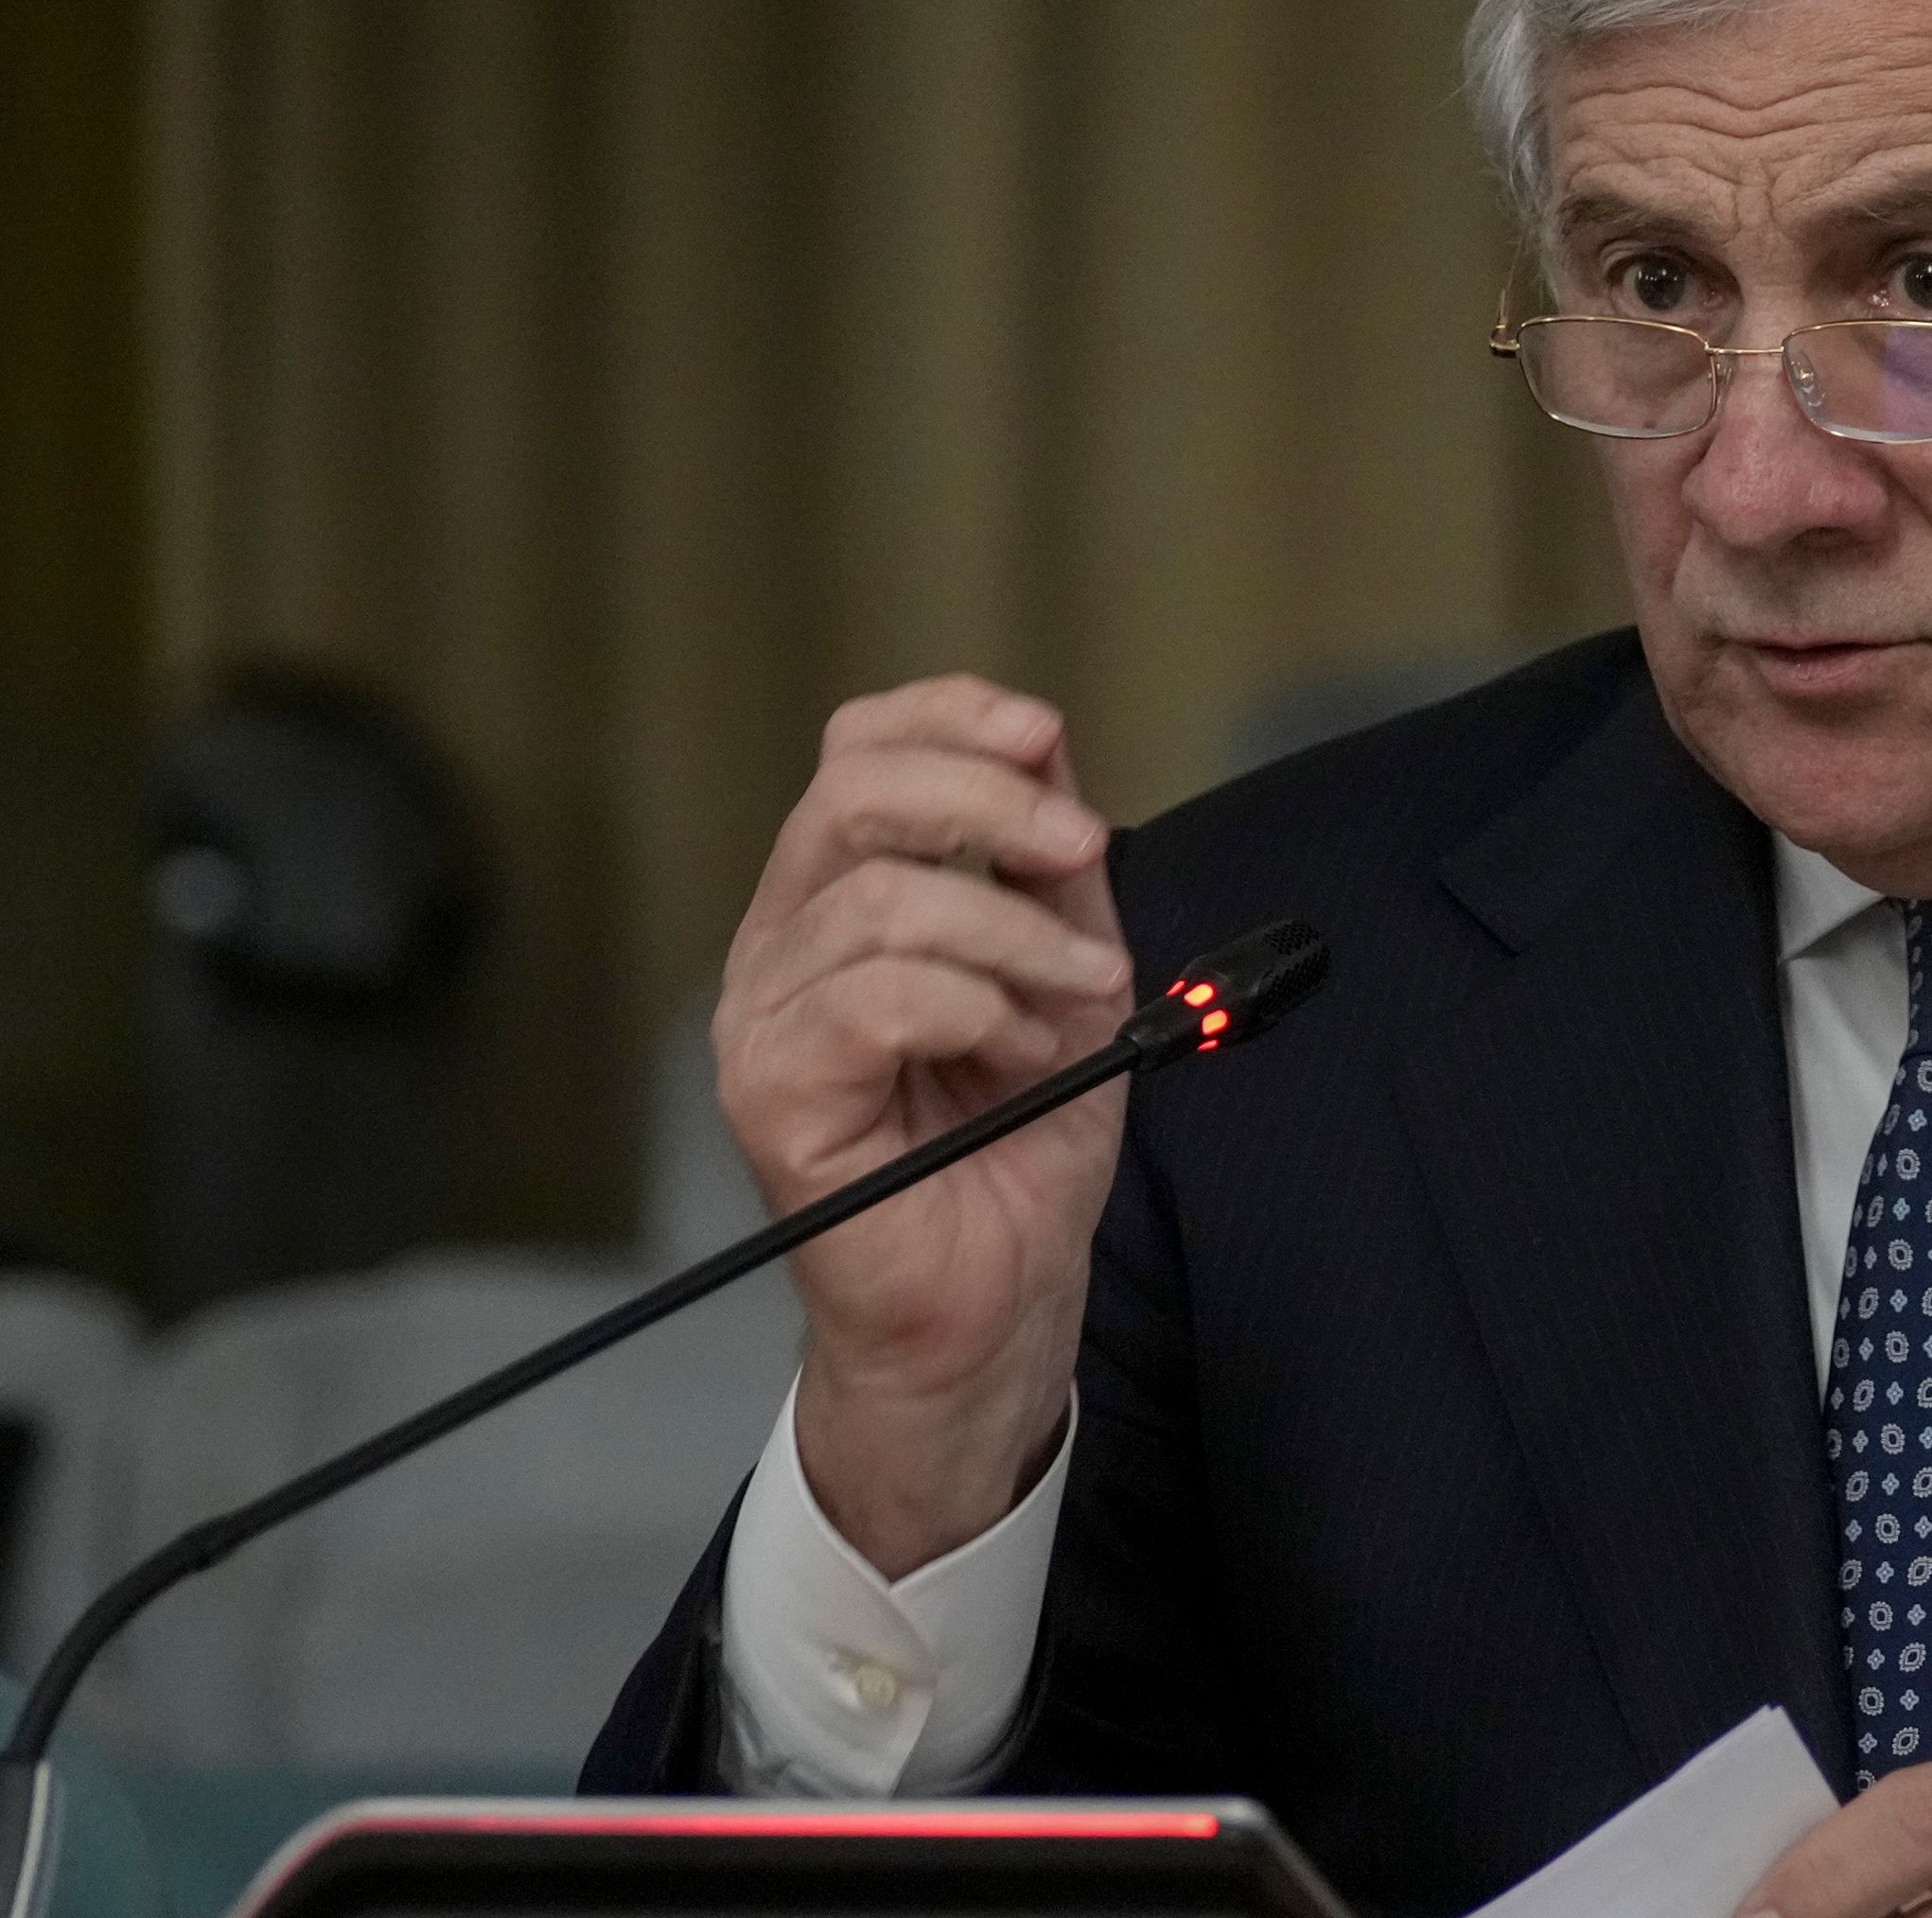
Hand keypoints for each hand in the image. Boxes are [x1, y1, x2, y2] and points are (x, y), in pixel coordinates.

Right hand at [715, 674, 1135, 1576]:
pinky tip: (1016, 1051)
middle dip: (989, 804)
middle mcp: (781, 947)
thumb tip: (1048, 744)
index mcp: (839, 899)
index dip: (948, 719)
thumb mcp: (1067, 970)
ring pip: (885, 901)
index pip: (855, 749)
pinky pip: (875, 999)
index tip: (1044, 736)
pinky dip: (976, 1007)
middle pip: (850, 794)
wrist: (999, 1300)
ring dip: (1013, 939)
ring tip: (1067, 1004)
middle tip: (1080, 854)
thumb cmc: (1020, 1141)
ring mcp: (765, 1023)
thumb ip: (1050, 866)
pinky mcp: (775, 1098)